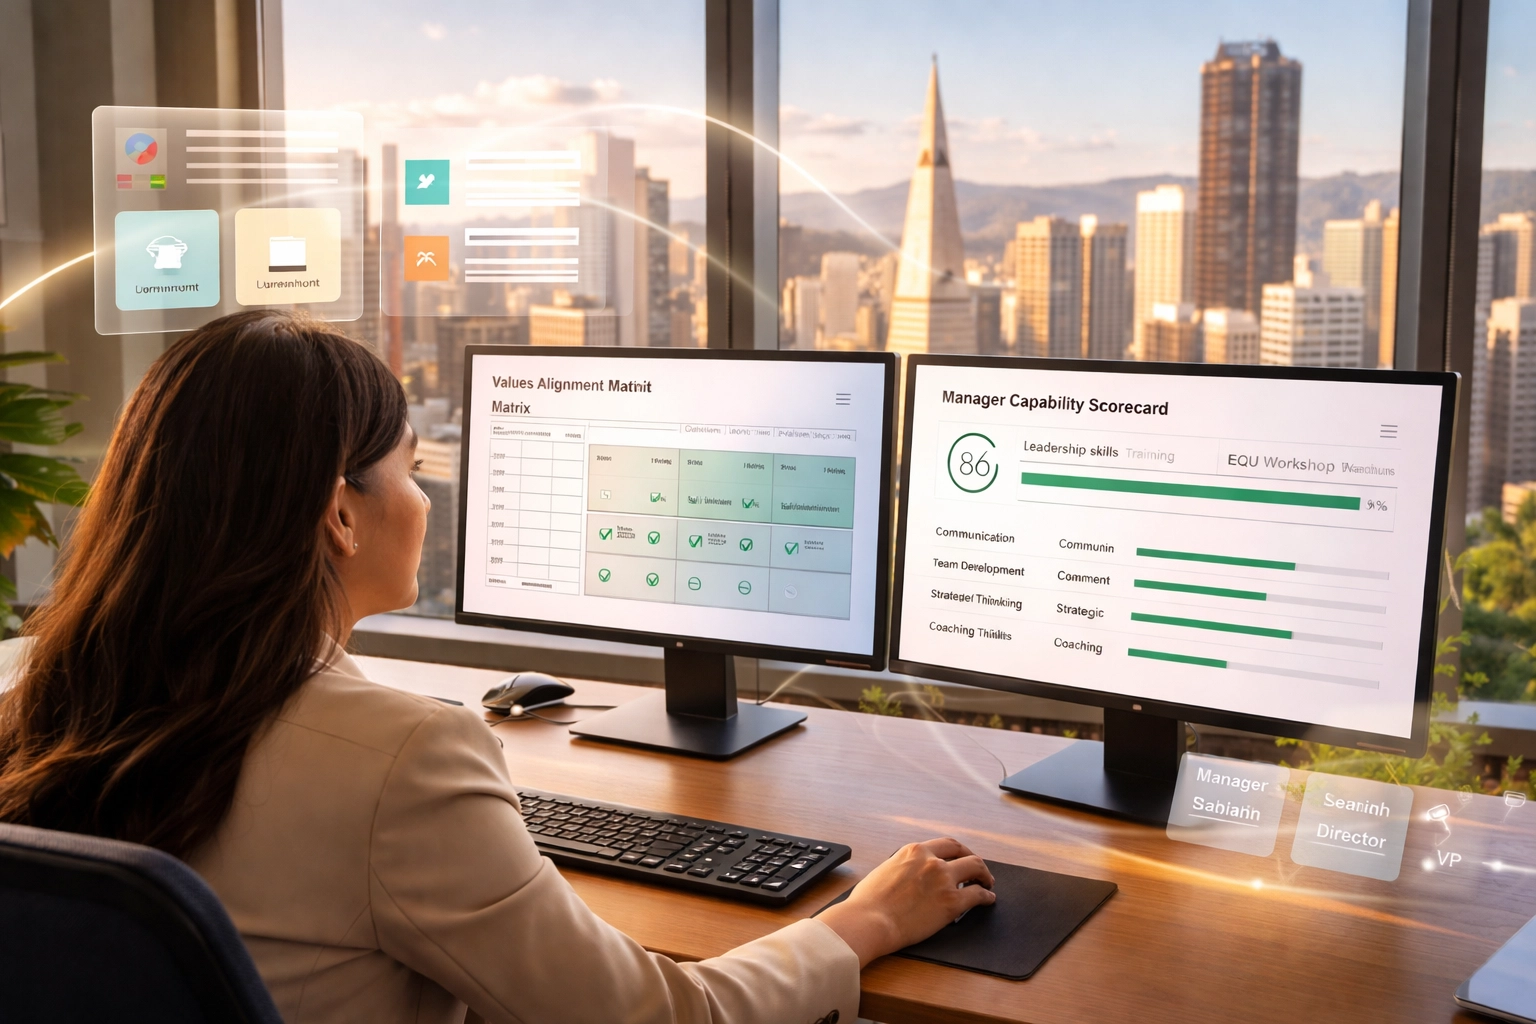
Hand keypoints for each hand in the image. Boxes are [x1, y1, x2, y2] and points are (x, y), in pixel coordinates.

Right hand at [818, 838, 995, 966]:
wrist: (869, 921)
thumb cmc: (868, 902)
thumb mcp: (884, 871)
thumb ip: (902, 868)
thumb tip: (909, 876)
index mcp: (914, 851)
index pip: (946, 845)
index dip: (959, 851)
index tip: (962, 857)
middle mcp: (931, 861)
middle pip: (965, 854)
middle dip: (975, 862)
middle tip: (979, 872)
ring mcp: (944, 880)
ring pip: (976, 868)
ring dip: (985, 876)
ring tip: (987, 884)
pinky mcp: (951, 902)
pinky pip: (978, 896)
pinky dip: (987, 897)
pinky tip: (988, 900)